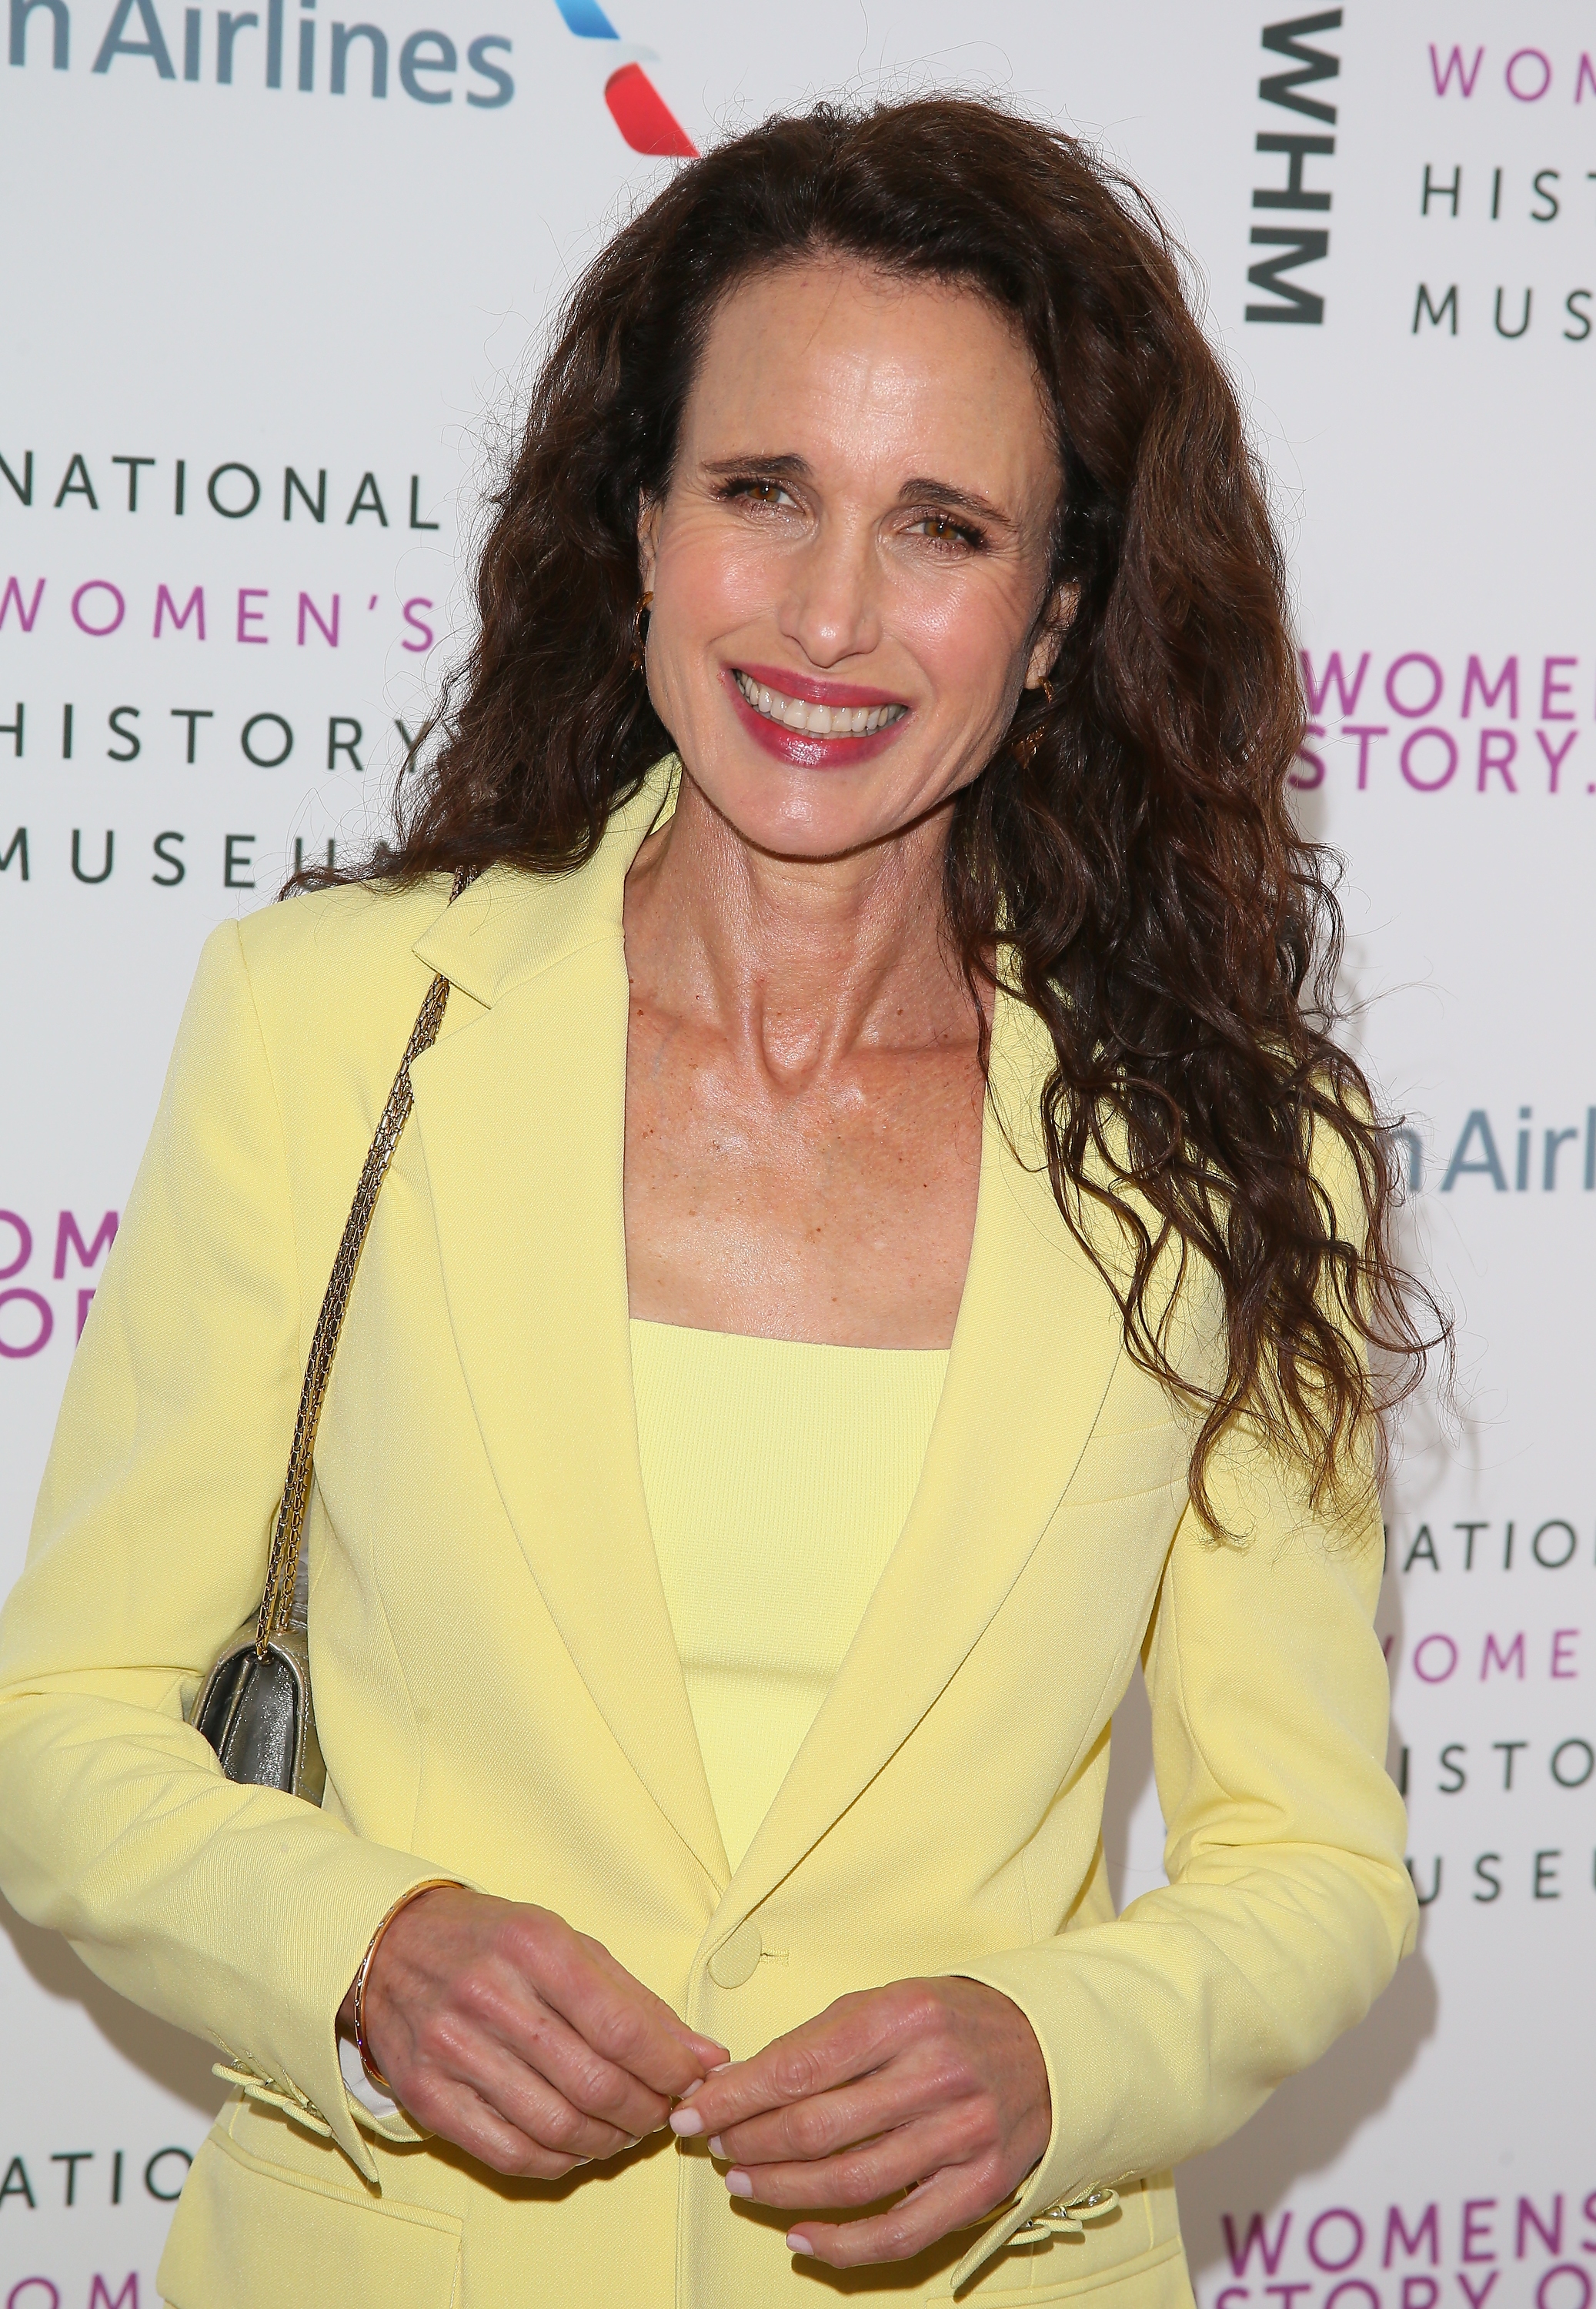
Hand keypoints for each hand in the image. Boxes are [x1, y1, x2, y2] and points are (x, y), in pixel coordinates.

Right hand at [340, 1886, 727, 2179]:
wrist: (391, 1946)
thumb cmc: (494, 1941)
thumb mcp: (567, 1942)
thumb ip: (636, 2001)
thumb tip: (704, 2057)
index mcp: (534, 1946)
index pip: (620, 2026)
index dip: (669, 2066)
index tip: (695, 2079)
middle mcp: (490, 1997)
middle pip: (593, 2084)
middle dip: (646, 2109)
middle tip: (664, 2110)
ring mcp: (452, 2051)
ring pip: (556, 2126)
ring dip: (609, 2141)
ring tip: (626, 2129)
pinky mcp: (427, 2097)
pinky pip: (509, 2153)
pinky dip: (559, 2161)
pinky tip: (579, 2146)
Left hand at [669, 1976, 1049, 2267]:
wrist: (1048, 2046)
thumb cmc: (950, 2022)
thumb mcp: (885, 2002)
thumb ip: (817, 2042)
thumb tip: (738, 2085)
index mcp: (904, 2016)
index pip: (798, 2067)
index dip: (735, 2098)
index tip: (691, 2111)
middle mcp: (936, 2074)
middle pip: (818, 2128)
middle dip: (752, 2144)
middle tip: (718, 2149)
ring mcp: (963, 2135)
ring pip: (851, 2182)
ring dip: (784, 2190)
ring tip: (745, 2183)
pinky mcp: (980, 2186)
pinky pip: (900, 2233)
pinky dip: (842, 2246)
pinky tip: (801, 2237)